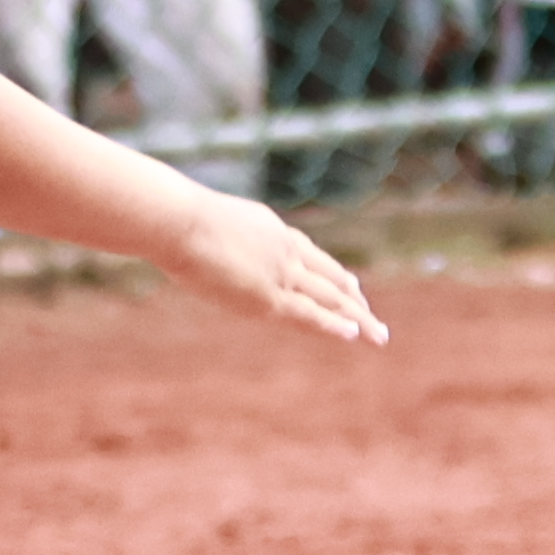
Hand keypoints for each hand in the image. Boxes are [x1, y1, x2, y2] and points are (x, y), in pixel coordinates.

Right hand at [160, 183, 385, 345]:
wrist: (179, 221)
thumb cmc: (175, 219)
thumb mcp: (200, 223)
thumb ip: (209, 235)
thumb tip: (187, 239)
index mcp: (271, 229)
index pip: (310, 255)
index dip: (333, 274)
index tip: (352, 286)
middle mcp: (285, 250)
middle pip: (330, 277)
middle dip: (354, 300)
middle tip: (373, 318)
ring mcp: (280, 273)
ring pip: (330, 299)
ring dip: (358, 319)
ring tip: (379, 336)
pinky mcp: (270, 297)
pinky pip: (310, 315)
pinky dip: (333, 325)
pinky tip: (353, 335)